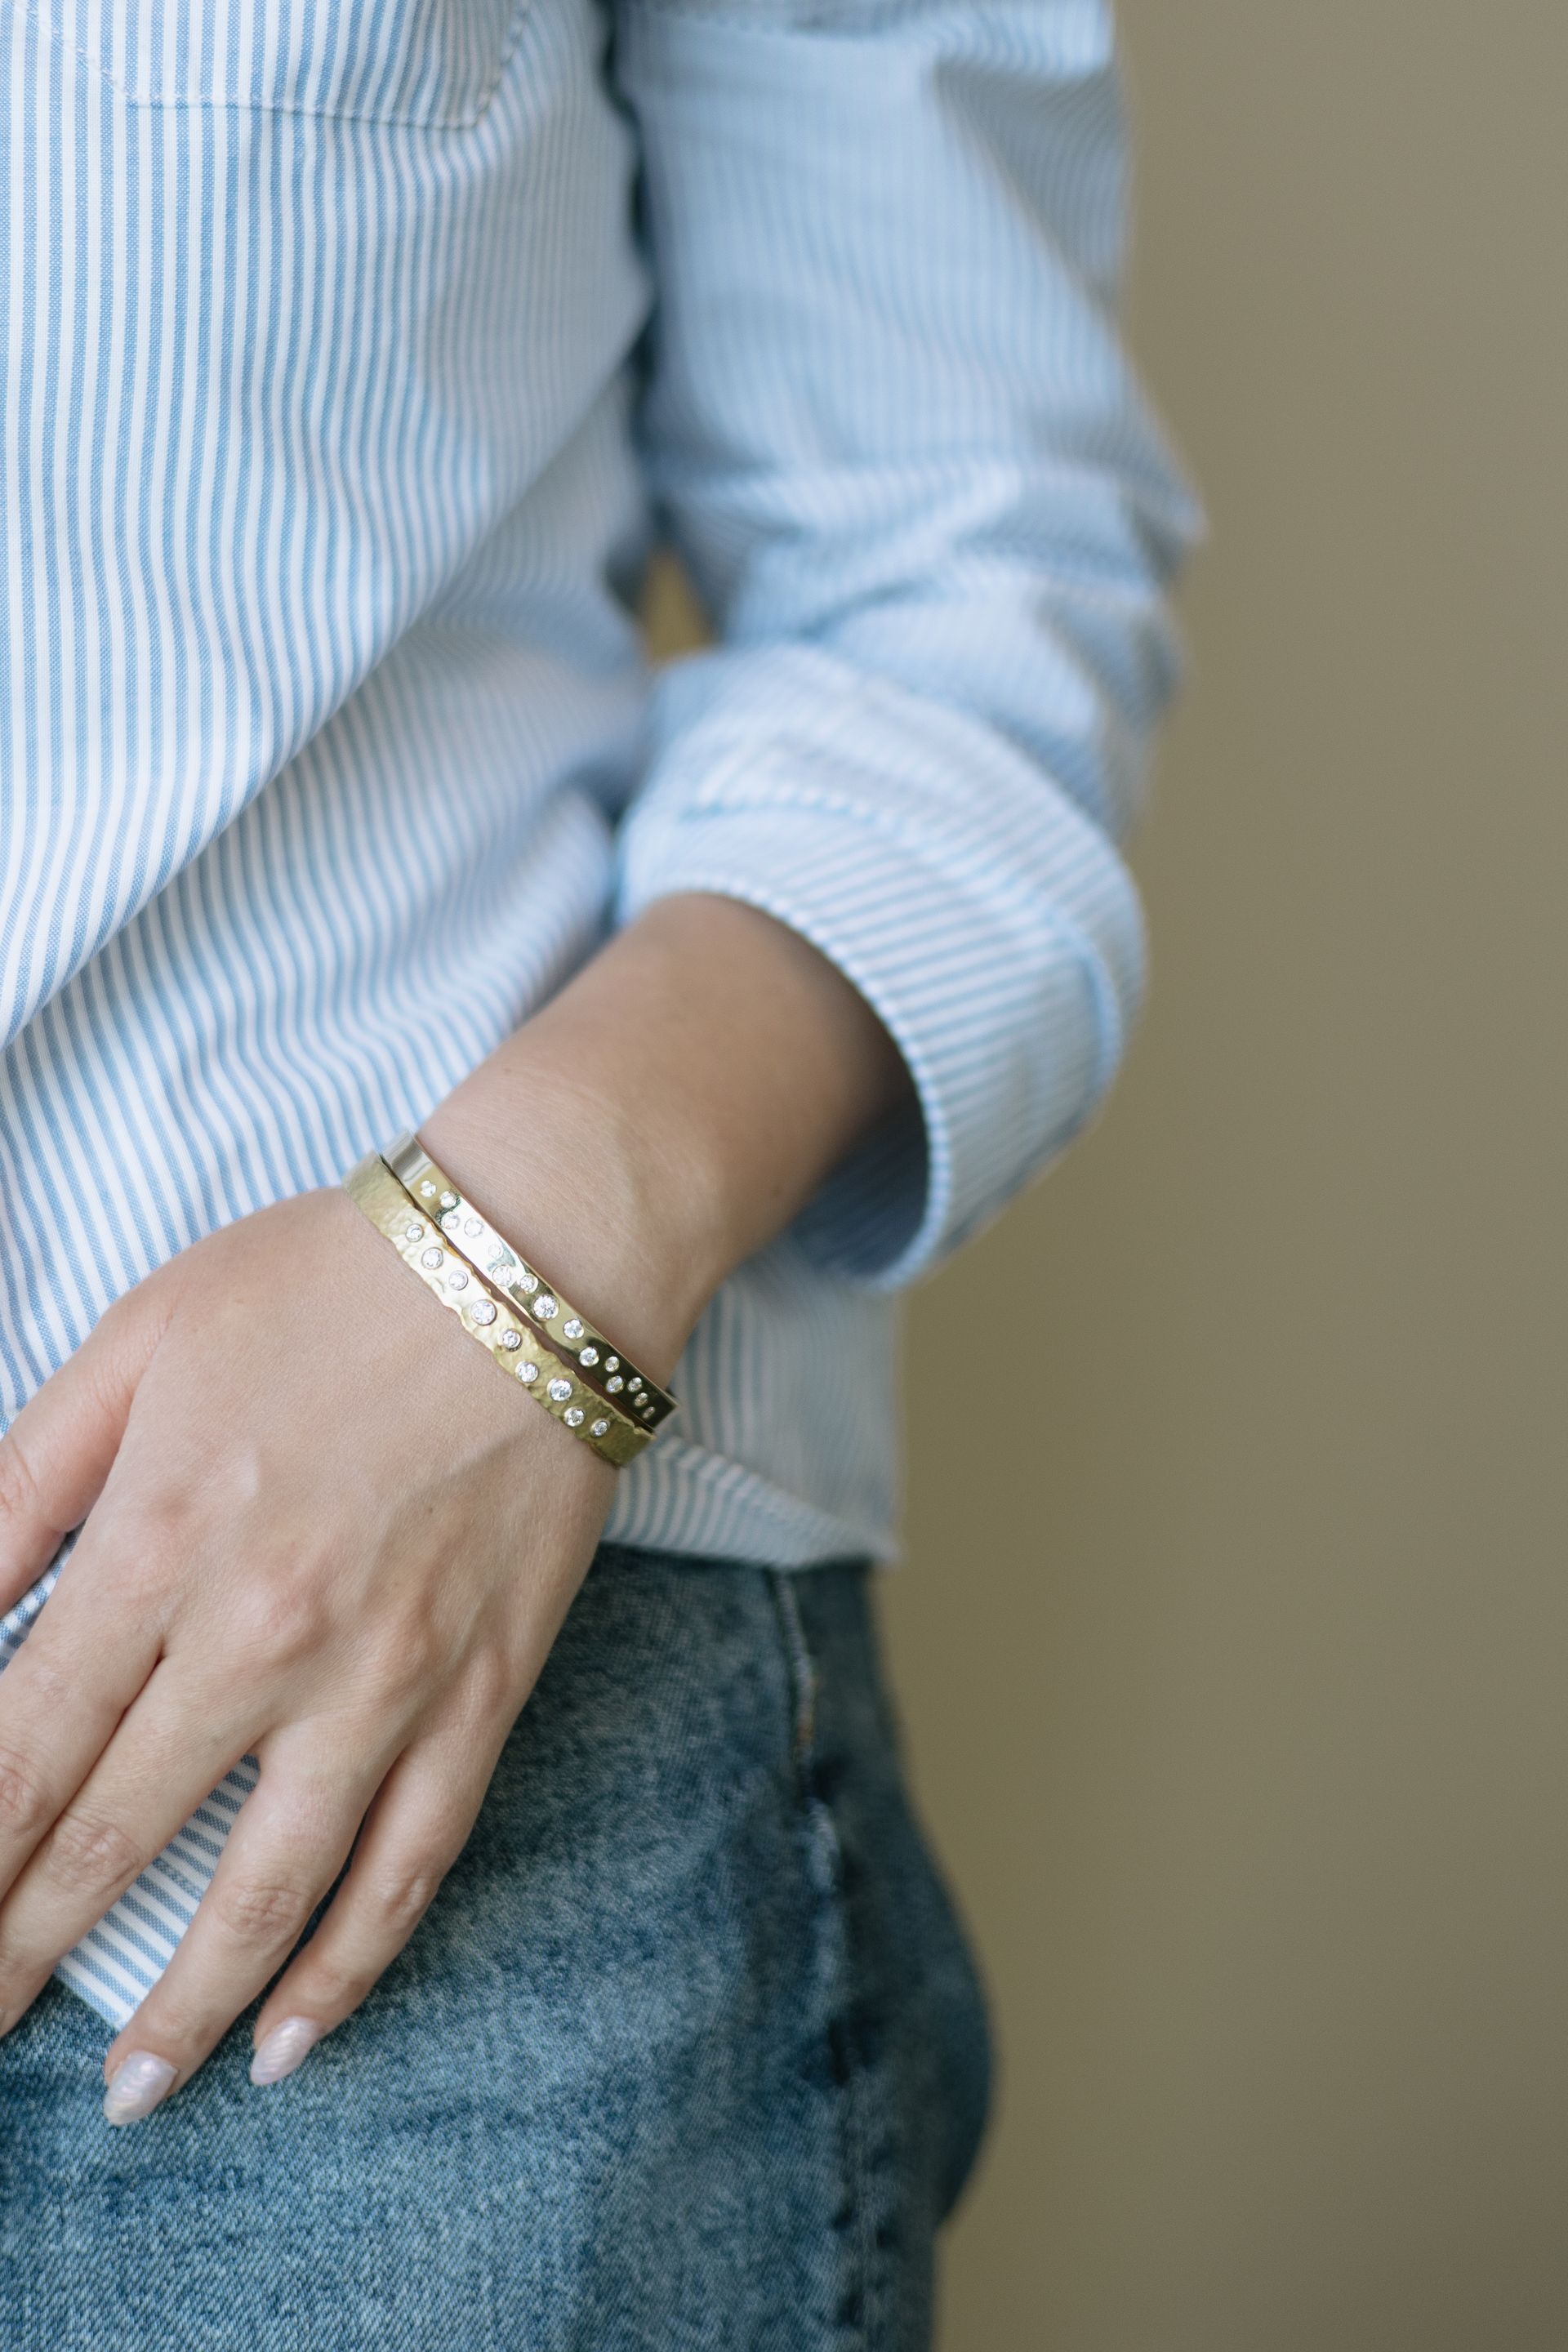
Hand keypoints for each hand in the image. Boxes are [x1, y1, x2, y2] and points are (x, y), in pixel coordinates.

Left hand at [0, 892, 908, 2123]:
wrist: (534, 1261)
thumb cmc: (325, 1281)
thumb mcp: (135, 1343)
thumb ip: (23, 1482)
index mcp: (161, 1544)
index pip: (21, 1751)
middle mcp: (264, 1637)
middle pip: (115, 1838)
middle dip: (22, 1949)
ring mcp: (384, 1677)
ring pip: (267, 1888)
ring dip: (183, 2006)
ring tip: (129, 2096)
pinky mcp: (483, 1691)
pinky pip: (411, 1859)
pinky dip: (352, 1963)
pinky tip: (296, 2037)